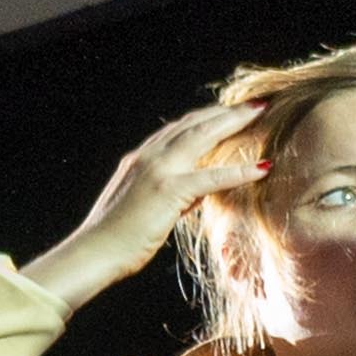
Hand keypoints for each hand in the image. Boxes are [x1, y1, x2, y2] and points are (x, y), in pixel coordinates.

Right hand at [35, 100, 269, 306]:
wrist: (93, 253)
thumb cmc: (114, 239)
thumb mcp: (143, 209)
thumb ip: (171, 196)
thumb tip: (196, 194)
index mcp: (140, 159)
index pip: (178, 129)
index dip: (206, 117)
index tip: (228, 111)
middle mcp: (148, 157)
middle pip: (194, 124)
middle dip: (226, 110)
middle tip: (254, 102)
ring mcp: (158, 171)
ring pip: (203, 137)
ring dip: (234, 123)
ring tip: (260, 113)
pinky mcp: (168, 191)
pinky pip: (211, 177)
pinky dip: (239, 171)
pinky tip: (262, 167)